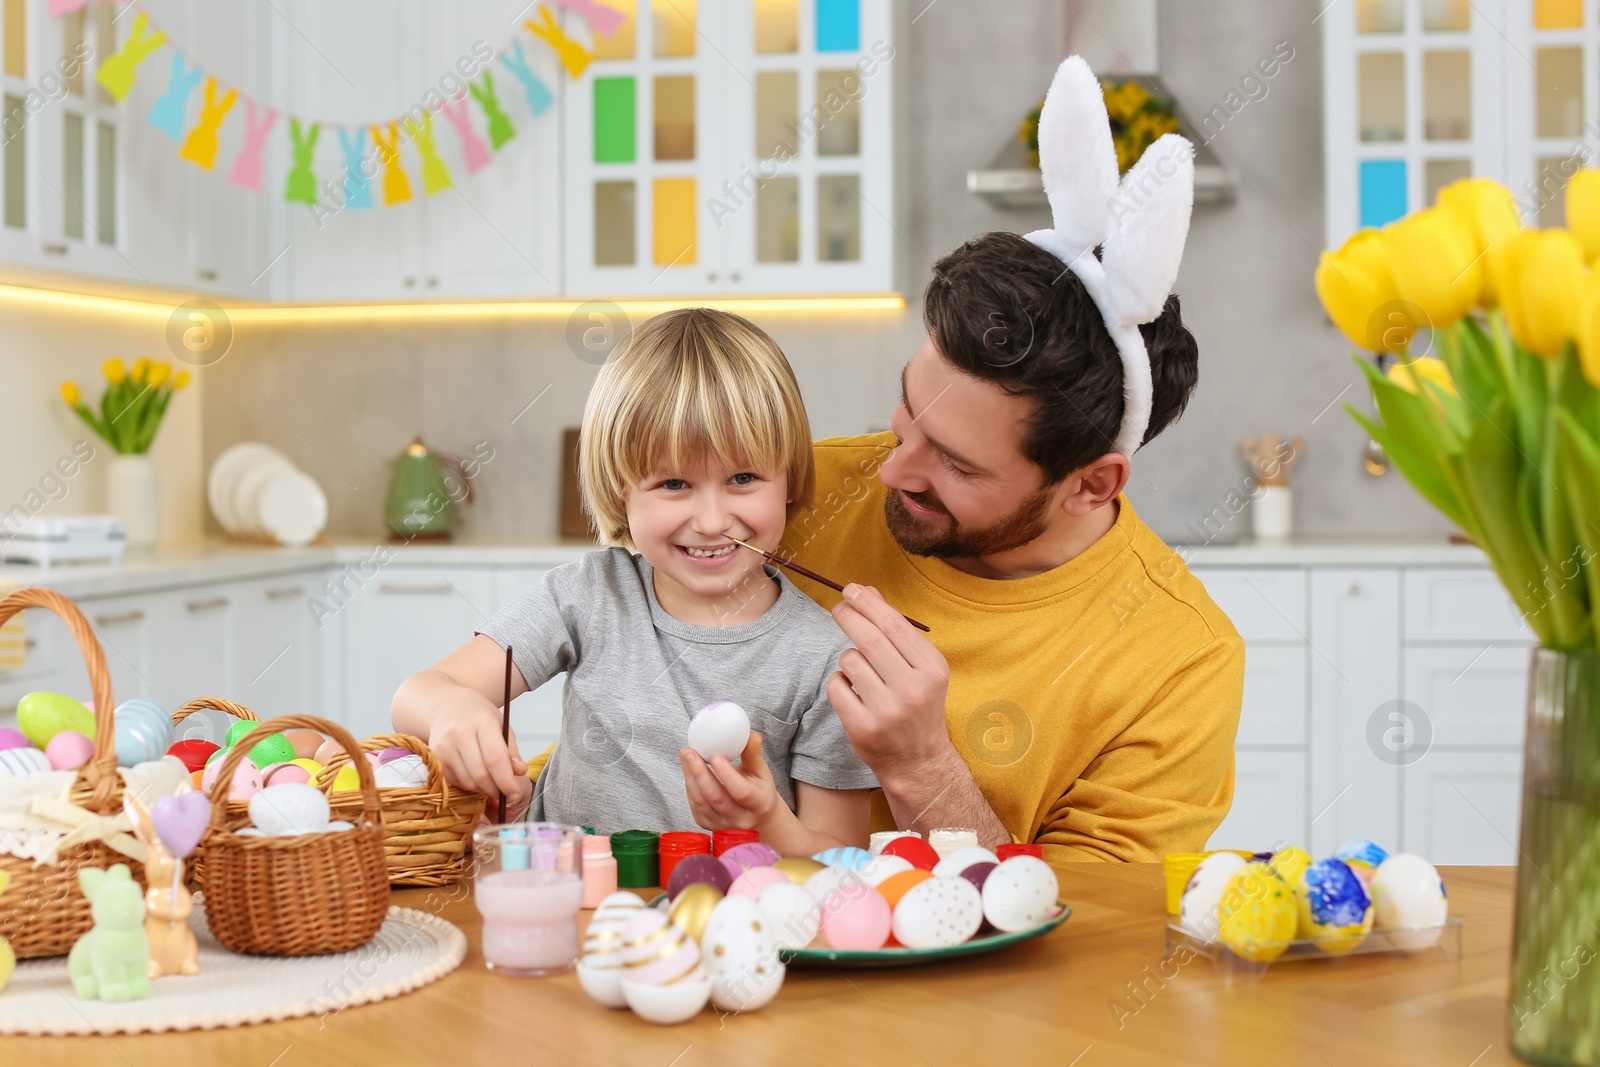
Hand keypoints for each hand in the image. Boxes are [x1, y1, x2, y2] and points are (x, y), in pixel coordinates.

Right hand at [430, 701, 529, 813]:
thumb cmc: (478, 716)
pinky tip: (476, 776)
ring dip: (483, 789)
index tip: (516, 794)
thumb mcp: (501, 725)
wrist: (447, 706)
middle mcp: (459, 733)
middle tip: (506, 793)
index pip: (495, 759)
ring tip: (492, 783)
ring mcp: (444, 746)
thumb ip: (511, 750)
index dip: (507, 781)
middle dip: (496, 789)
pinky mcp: (435, 758)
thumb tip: (520, 772)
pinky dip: (469, 785)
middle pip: (480, 774)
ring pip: (468, 781)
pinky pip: (455, 782)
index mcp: (482, 722)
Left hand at [680, 733, 779, 830]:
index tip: (715, 756)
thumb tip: (750, 734)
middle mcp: (741, 819)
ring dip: (690, 777)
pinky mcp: (708, 825)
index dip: (727, 775)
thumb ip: (753, 753)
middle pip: (716, 798)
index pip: (741, 792)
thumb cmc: (759, 788)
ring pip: (701, 801)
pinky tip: (688, 768)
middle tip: (690, 752)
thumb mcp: (761, 771)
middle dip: (700, 773)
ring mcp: (723, 824)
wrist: (756, 816)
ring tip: (686, 755)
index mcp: (759, 804)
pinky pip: (695, 805)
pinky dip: (690, 785)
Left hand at [827, 583, 953, 780]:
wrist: (919, 761)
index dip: (868, 603)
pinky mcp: (863, 727)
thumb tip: (867, 591)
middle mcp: (913, 688)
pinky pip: (836, 686)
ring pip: (850, 661)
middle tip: (839, 607)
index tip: (851, 590)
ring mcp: (888, 710)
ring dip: (848, 658)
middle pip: (870, 638)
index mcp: (932, 669)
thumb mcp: (920, 667)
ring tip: (860, 671)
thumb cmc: (918, 705)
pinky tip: (853, 691)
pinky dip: (839, 682)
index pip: (894, 625)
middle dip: (849, 616)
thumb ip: (896, 630)